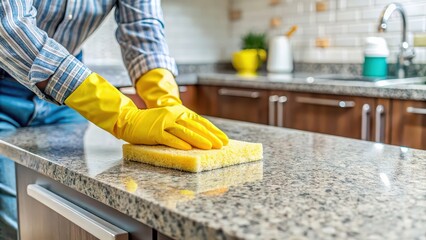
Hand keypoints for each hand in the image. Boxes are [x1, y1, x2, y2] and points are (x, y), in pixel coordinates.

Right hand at [65, 73, 227, 149]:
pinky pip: (169, 138)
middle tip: (221, 145)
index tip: (224, 139)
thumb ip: (184, 126)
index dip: (213, 130)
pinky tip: (188, 149)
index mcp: (180, 112)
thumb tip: (201, 137)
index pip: (201, 122)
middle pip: (196, 127)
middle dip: (210, 136)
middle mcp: (174, 115)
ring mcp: (164, 123)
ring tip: (209, 147)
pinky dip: (178, 143)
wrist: (130, 119)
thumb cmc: (152, 123)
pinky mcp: (155, 132)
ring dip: (198, 140)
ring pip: (185, 132)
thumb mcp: (170, 120)